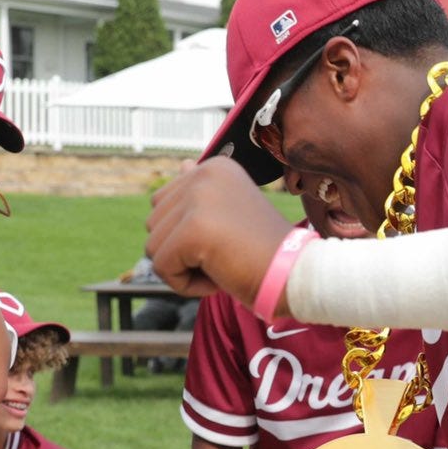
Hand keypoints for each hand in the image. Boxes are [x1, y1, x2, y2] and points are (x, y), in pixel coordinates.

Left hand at [145, 160, 292, 300]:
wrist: (295, 275)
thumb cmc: (264, 250)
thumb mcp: (231, 210)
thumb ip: (202, 189)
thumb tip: (182, 164)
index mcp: (214, 166)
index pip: (162, 203)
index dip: (187, 234)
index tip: (228, 238)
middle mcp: (204, 174)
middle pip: (153, 224)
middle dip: (181, 251)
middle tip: (226, 253)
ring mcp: (199, 199)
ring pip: (152, 247)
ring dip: (183, 268)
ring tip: (223, 264)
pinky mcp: (193, 230)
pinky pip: (161, 268)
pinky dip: (184, 284)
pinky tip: (218, 279)